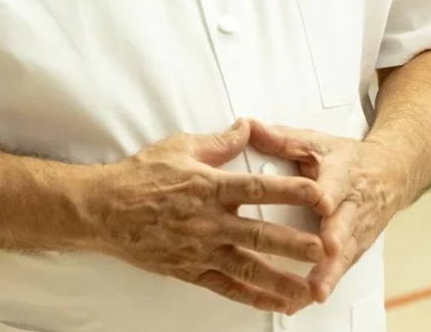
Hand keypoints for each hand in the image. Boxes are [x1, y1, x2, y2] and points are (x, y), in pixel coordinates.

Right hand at [92, 119, 325, 313]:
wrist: (105, 210)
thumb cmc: (140, 175)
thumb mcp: (179, 147)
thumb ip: (218, 142)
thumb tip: (247, 126)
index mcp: (208, 187)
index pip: (256, 188)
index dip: (289, 190)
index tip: (317, 191)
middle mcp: (208, 222)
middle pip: (259, 234)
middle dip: (294, 242)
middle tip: (325, 248)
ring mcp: (200, 250)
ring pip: (248, 268)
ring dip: (281, 279)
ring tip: (309, 288)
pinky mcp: (190, 270)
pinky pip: (226, 287)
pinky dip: (252, 298)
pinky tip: (275, 303)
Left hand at [248, 121, 404, 303]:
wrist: (389, 174)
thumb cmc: (346, 159)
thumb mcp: (315, 142)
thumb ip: (281, 139)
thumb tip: (248, 126)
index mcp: (341, 174)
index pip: (336, 183)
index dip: (329, 193)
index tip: (322, 202)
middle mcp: (352, 205)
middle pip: (344, 224)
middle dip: (335, 238)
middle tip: (326, 251)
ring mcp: (356, 230)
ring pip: (344, 254)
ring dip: (330, 273)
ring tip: (313, 291)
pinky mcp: (355, 248)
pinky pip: (340, 269)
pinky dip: (325, 285)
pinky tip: (304, 301)